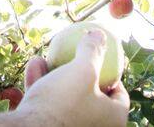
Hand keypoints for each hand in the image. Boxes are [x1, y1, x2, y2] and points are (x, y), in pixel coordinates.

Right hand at [13, 28, 129, 126]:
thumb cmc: (63, 103)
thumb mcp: (82, 70)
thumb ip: (93, 51)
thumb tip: (100, 35)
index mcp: (113, 119)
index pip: (120, 95)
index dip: (112, 73)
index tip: (99, 59)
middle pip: (90, 94)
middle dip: (76, 71)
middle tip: (71, 55)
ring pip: (66, 99)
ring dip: (54, 75)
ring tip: (46, 56)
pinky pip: (49, 106)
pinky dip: (42, 86)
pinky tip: (34, 65)